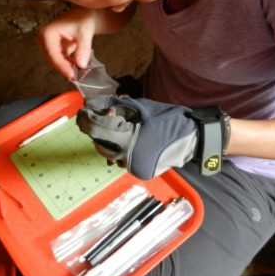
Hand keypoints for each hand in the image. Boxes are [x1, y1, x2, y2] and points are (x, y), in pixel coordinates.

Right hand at [36, 7, 96, 77]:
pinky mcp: (52, 47)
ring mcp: (46, 43)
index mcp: (47, 32)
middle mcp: (43, 38)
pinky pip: (59, 59)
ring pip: (55, 61)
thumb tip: (81, 65)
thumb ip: (83, 49)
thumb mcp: (85, 34)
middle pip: (52, 59)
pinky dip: (67, 64)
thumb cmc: (83, 20)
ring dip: (66, 67)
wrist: (84, 16)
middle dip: (64, 68)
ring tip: (79, 72)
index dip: (62, 66)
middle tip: (77, 76)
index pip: (53, 54)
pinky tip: (76, 66)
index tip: (71, 75)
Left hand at [77, 96, 228, 179]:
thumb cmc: (168, 118)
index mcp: (128, 138)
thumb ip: (114, 106)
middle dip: (96, 130)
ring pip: (109, 153)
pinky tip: (128, 138)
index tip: (81, 110)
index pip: (96, 129)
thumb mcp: (140, 106)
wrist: (192, 138)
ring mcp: (133, 167)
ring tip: (116, 127)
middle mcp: (128, 157)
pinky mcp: (139, 171)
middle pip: (99, 144)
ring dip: (107, 140)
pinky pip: (121, 159)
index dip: (85, 119)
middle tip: (100, 116)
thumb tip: (92, 103)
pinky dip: (120, 148)